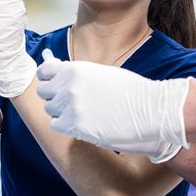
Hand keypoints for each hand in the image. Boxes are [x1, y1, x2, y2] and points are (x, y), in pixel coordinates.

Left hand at [37, 50, 190, 161]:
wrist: (151, 110)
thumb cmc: (131, 91)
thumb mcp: (102, 74)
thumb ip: (78, 75)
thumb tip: (58, 73)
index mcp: (75, 69)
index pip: (44, 71)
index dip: (48, 78)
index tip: (52, 83)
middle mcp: (69, 86)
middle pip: (44, 92)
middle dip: (54, 96)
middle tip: (68, 102)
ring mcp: (71, 106)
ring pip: (50, 110)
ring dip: (61, 112)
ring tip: (80, 113)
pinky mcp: (76, 126)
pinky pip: (57, 125)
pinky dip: (66, 125)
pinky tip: (81, 123)